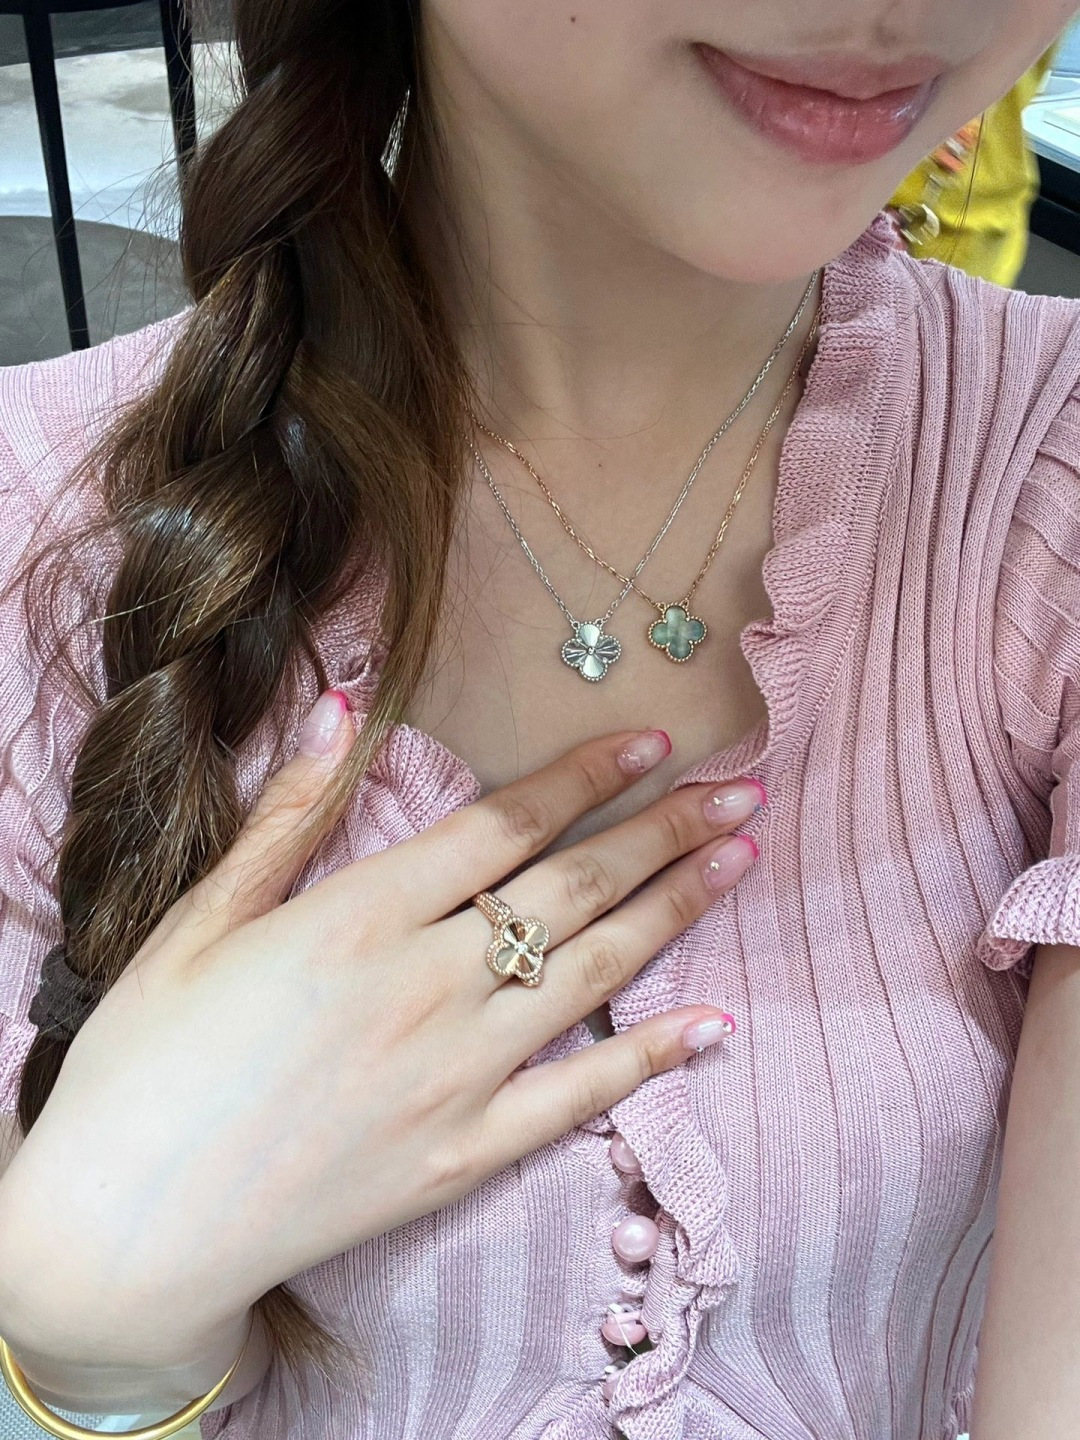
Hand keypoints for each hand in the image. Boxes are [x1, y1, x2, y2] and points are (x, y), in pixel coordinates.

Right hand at [1, 693, 757, 1362]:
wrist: (126, 1227)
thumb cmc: (149, 1061)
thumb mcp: (200, 919)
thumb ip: (287, 814)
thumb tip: (345, 707)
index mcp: (358, 916)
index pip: (503, 825)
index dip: (585, 778)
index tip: (653, 742)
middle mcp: (426, 986)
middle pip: (571, 888)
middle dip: (663, 830)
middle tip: (741, 789)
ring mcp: (456, 1077)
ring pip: (594, 974)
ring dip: (675, 911)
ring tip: (742, 860)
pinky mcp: (464, 1155)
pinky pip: (579, 1100)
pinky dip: (652, 1060)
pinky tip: (716, 1023)